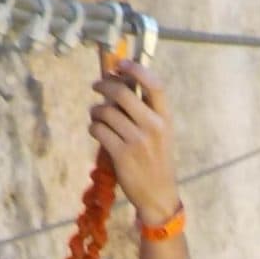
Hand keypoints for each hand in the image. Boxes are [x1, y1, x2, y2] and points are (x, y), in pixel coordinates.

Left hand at [90, 60, 178, 227]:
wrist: (158, 195)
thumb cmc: (156, 160)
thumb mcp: (161, 133)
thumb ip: (145, 111)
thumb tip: (118, 83)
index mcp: (166, 118)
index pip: (154, 84)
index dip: (136, 69)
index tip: (120, 64)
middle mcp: (154, 127)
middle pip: (123, 93)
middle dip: (105, 85)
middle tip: (97, 86)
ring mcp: (138, 141)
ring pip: (106, 112)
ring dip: (96, 110)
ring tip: (96, 116)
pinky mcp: (122, 154)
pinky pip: (98, 130)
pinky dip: (93, 128)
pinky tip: (96, 131)